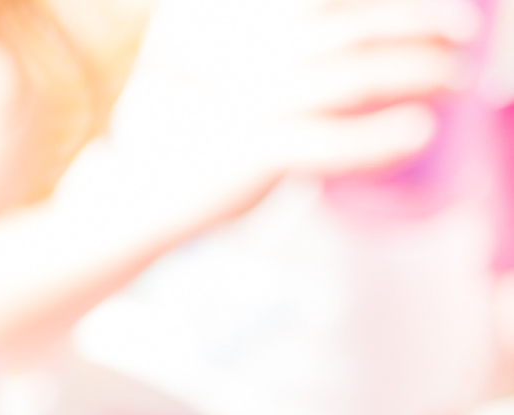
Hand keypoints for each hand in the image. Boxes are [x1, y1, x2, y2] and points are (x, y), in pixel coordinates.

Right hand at [103, 0, 485, 234]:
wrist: (142, 201)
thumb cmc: (201, 161)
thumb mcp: (253, 111)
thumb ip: (303, 92)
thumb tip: (371, 91)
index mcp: (263, 49)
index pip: (339, 14)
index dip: (398, 11)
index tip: (450, 18)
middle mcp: (263, 65)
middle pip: (356, 30)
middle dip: (420, 26)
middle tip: (465, 38)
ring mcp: (257, 106)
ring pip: (352, 76)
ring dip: (414, 72)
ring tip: (454, 82)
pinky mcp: (252, 152)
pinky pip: (327, 140)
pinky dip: (377, 136)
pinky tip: (417, 133)